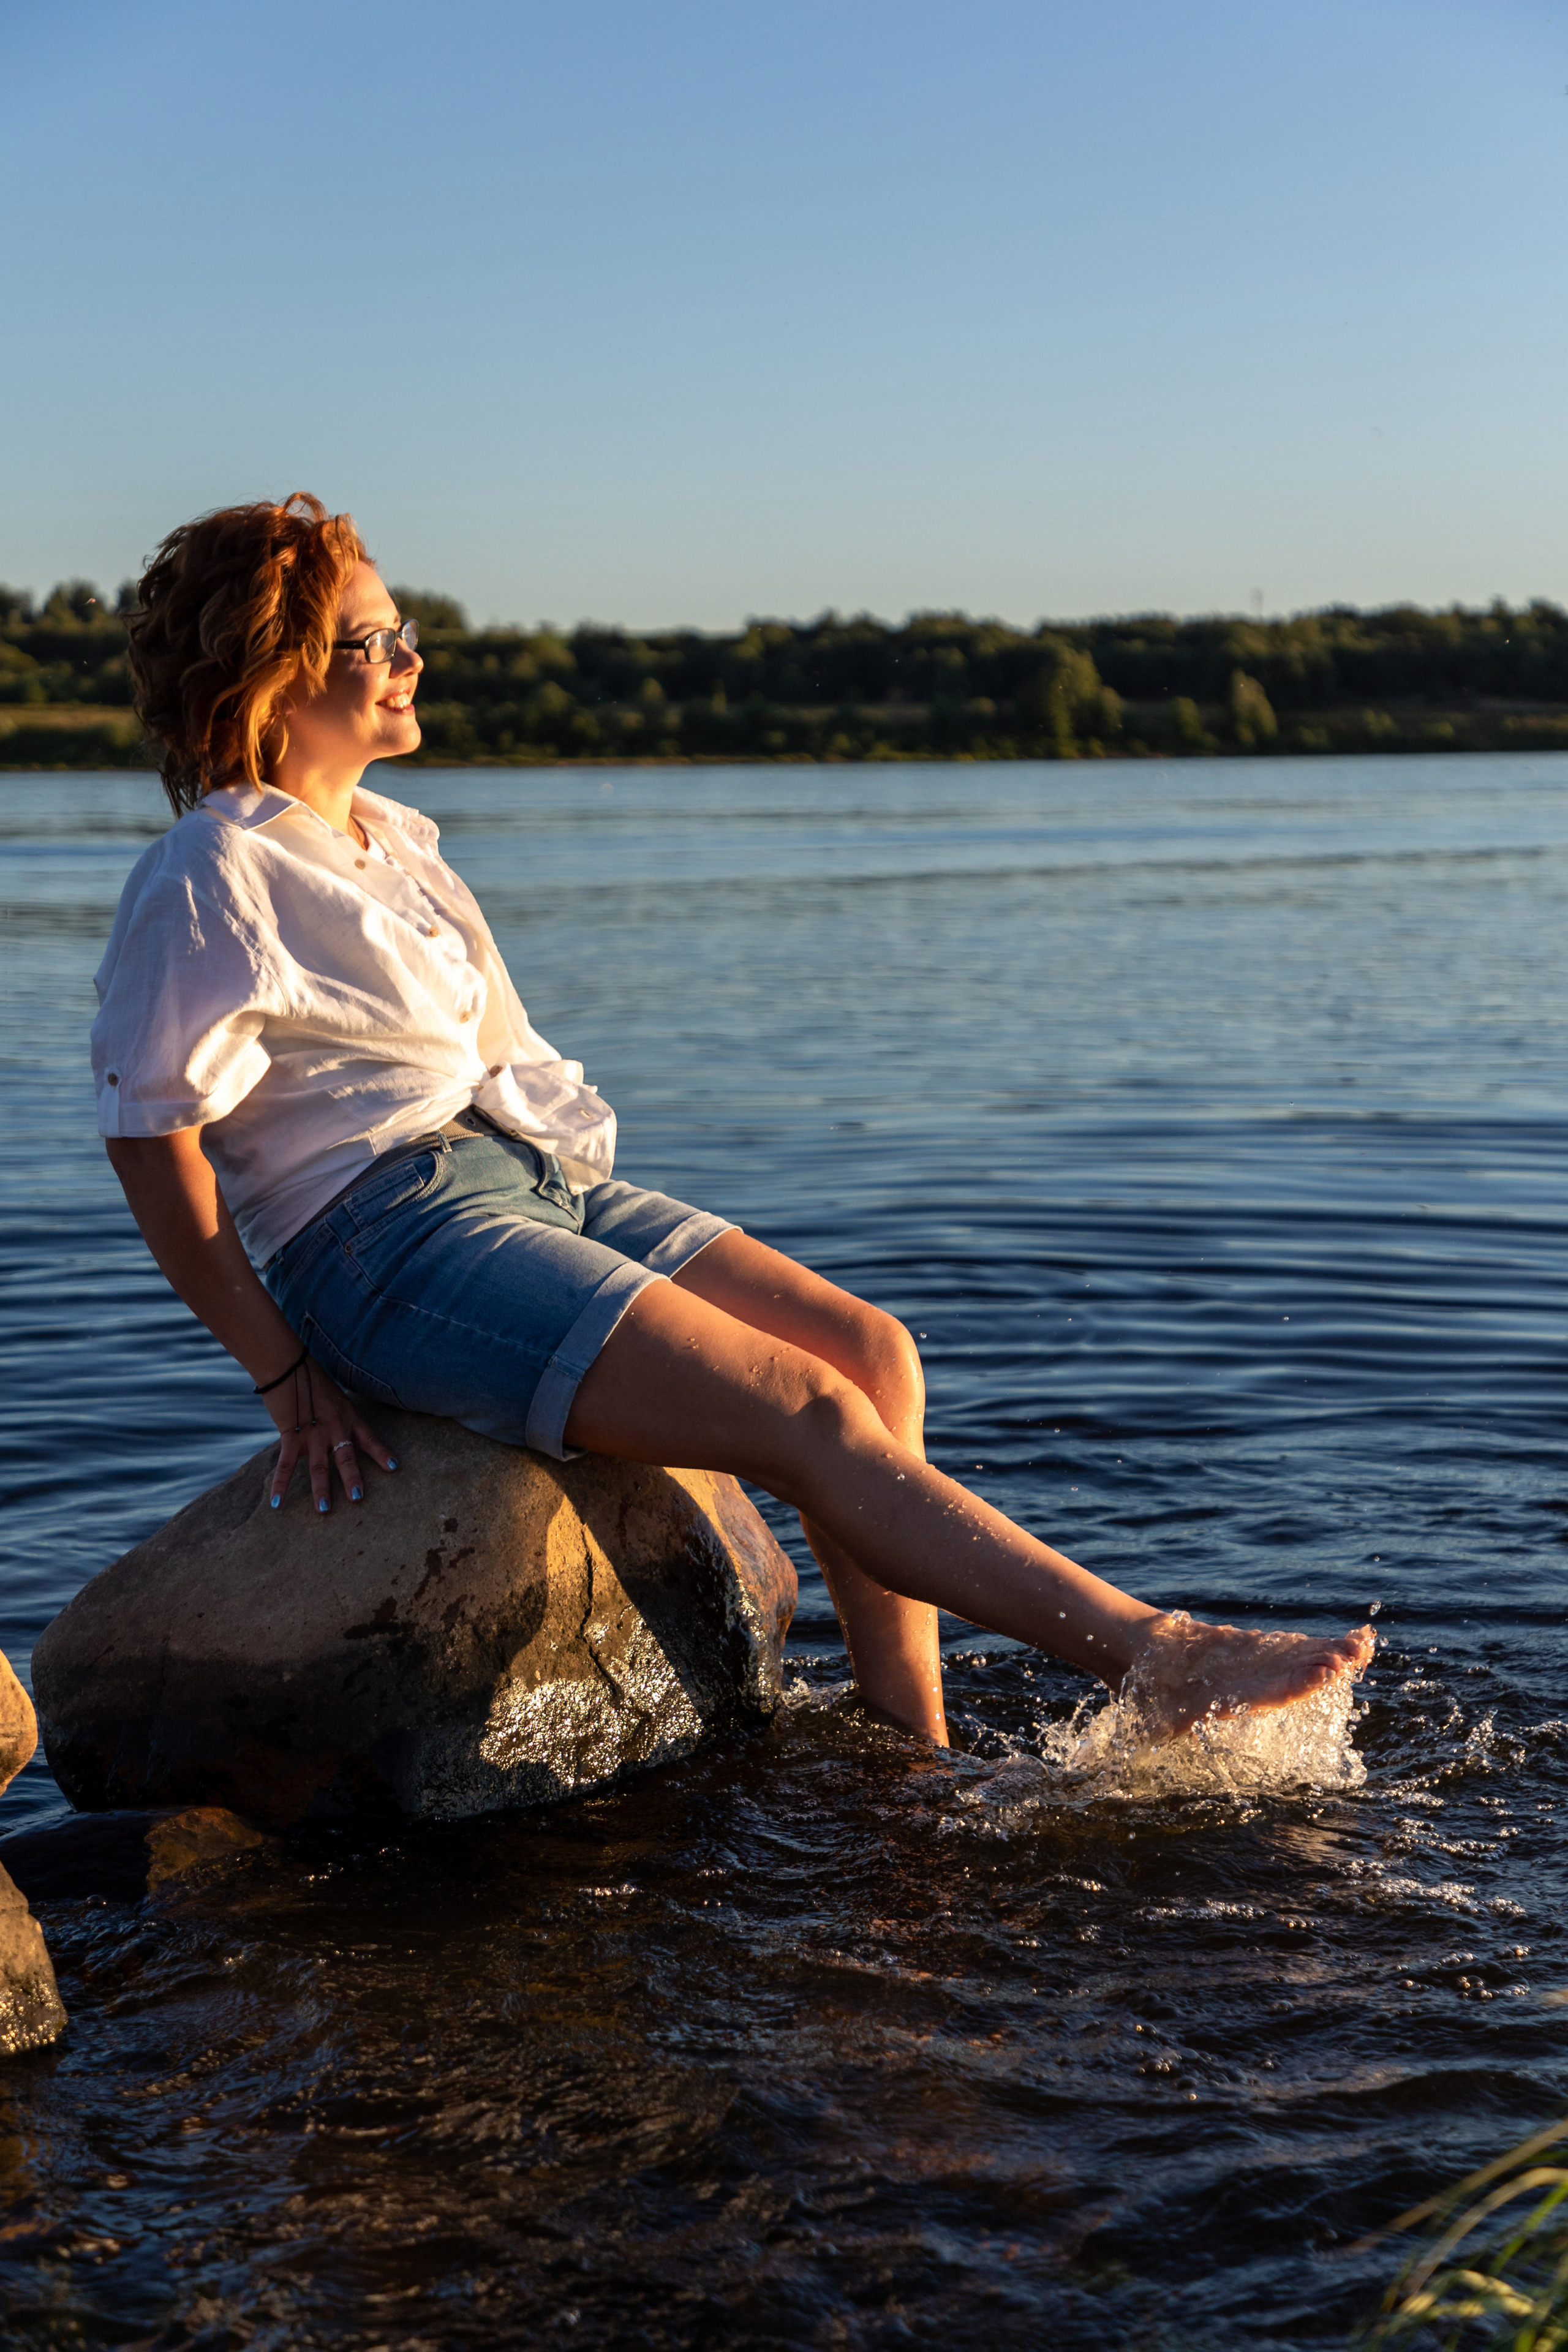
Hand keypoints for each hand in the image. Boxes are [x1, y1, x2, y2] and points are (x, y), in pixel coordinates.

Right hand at [262, 1355, 398, 1513]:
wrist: (289, 1366)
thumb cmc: (310, 1378)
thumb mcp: (334, 1396)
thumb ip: (336, 1416)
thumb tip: (334, 1431)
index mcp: (348, 1416)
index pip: (369, 1438)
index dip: (382, 1453)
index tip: (395, 1468)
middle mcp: (335, 1427)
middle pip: (346, 1457)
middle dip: (352, 1479)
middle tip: (358, 1499)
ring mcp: (313, 1433)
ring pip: (319, 1467)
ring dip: (321, 1490)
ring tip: (324, 1510)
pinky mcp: (291, 1436)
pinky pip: (286, 1466)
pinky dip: (280, 1486)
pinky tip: (277, 1503)